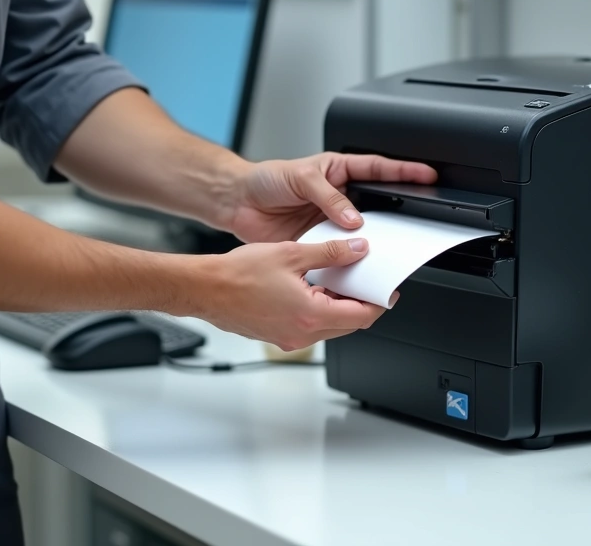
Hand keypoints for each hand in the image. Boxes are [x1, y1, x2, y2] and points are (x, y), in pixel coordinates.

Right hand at [195, 238, 396, 349]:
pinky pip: (310, 327)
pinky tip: (311, 288)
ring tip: (336, 280)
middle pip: (348, 324)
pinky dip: (318, 311)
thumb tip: (356, 251)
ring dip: (338, 307)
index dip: (378, 302)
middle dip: (360, 303)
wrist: (204, 289)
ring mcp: (289, 339)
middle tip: (364, 281)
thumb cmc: (237, 274)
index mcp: (311, 315)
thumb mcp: (291, 253)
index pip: (362, 316)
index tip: (386, 291)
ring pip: (329, 327)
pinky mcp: (278, 336)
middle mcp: (303, 334)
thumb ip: (330, 253)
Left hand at [224, 152, 436, 242]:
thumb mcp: (300, 176)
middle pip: (376, 206)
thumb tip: (352, 216)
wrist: (238, 203)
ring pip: (360, 233)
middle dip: (396, 214)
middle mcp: (339, 198)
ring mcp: (330, 221)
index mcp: (340, 172)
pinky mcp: (319, 243)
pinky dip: (347, 260)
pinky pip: (339, 253)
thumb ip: (328, 196)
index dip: (404, 172)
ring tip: (385, 249)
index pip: (379, 170)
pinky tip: (355, 265)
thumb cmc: (265, 180)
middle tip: (413, 221)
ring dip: (370, 241)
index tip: (427, 175)